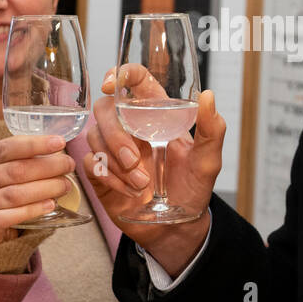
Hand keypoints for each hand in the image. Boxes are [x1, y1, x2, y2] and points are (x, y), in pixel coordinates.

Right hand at [0, 135, 74, 247]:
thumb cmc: (2, 193)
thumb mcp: (7, 173)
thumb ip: (28, 163)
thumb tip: (61, 155)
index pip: (7, 148)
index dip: (34, 144)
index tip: (60, 142)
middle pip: (14, 171)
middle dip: (46, 167)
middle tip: (69, 166)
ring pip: (13, 195)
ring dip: (44, 189)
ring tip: (64, 186)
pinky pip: (6, 218)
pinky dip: (31, 211)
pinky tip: (50, 206)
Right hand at [83, 64, 224, 275]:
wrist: (176, 227)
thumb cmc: (193, 188)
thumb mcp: (208, 160)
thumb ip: (212, 129)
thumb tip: (208, 96)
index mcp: (156, 114)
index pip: (134, 81)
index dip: (119, 74)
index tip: (111, 84)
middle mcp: (131, 127)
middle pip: (105, 109)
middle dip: (116, 135)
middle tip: (135, 160)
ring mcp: (113, 149)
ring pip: (94, 135)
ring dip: (115, 161)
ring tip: (140, 183)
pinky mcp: (101, 172)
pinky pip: (90, 163)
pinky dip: (108, 176)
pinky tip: (128, 190)